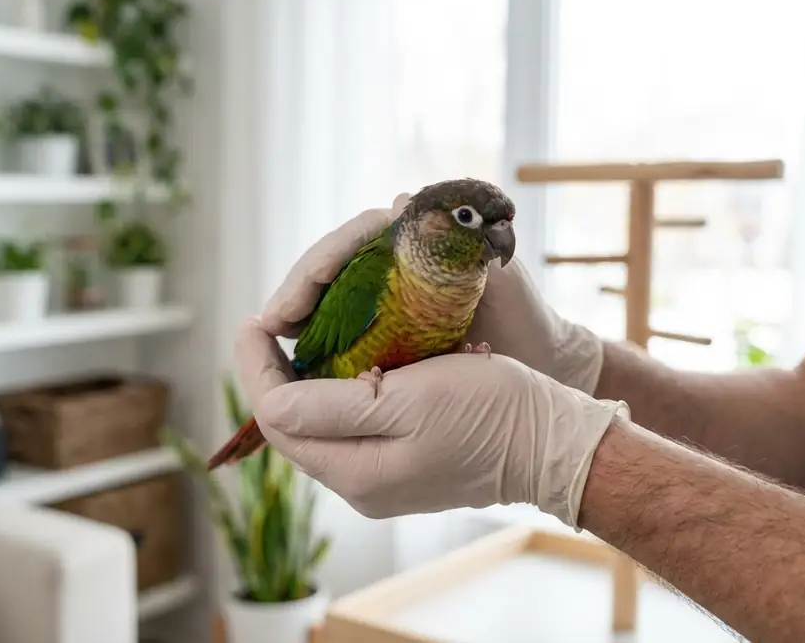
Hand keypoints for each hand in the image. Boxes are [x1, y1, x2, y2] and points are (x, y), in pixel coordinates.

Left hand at [233, 318, 629, 527]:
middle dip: (275, 375)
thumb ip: (328, 408)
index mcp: (354, 471)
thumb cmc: (486, 411)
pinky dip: (338, 395)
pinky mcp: (403, 468)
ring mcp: (382, 481)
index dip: (255, 367)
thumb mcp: (403, 400)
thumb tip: (266, 404)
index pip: (276, 418)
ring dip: (306, 383)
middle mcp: (360, 485)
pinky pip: (351, 429)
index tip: (253, 320)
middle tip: (272, 325)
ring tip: (303, 338)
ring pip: (320, 428)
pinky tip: (347, 364)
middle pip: (293, 427)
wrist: (552, 442)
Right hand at [259, 193, 605, 391]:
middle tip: (265, 331)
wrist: (547, 364)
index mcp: (417, 241)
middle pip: (330, 267)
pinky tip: (303, 366)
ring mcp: (390, 294)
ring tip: (274, 348)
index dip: (314, 270)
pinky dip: (323, 344)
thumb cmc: (526, 321)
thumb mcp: (494, 278)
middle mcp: (397, 260)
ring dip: (302, 318)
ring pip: (330, 298)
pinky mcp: (390, 327)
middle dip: (296, 294)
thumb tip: (398, 200)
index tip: (286, 307)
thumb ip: (454, 242)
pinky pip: (345, 329)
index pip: (350, 242)